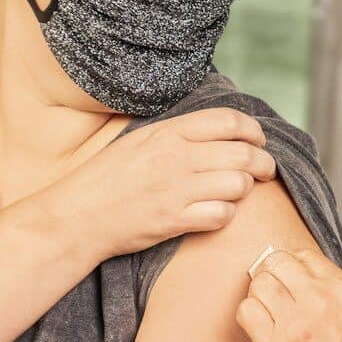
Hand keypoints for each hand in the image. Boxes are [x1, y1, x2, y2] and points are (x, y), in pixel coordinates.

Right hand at [36, 108, 276, 261]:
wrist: (75, 216)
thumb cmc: (106, 179)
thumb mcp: (138, 141)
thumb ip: (176, 133)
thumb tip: (216, 129)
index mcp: (167, 132)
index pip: (228, 121)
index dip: (253, 131)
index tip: (259, 141)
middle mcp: (175, 157)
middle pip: (243, 154)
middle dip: (263, 163)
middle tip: (265, 171)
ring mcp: (176, 189)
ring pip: (239, 185)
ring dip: (245, 190)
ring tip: (237, 193)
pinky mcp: (174, 220)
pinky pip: (222, 215)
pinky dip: (226, 215)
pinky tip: (216, 213)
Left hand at [235, 249, 341, 341]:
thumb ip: (326, 293)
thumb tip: (291, 274)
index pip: (303, 256)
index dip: (290, 269)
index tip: (289, 286)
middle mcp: (320, 300)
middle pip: (276, 262)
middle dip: (270, 278)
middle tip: (273, 300)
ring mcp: (296, 321)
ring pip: (258, 283)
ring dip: (258, 299)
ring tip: (269, 319)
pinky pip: (245, 311)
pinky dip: (248, 319)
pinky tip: (261, 333)